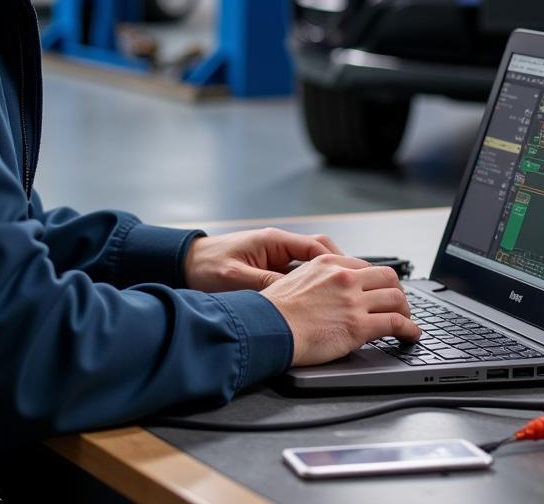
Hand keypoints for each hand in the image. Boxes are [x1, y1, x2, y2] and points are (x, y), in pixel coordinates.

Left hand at [184, 227, 342, 292]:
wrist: (185, 262)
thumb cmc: (207, 267)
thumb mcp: (237, 278)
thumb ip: (266, 285)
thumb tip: (294, 296)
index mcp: (273, 241)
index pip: (316, 247)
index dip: (337, 263)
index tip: (352, 278)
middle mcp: (278, 245)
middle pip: (320, 253)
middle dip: (340, 269)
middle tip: (357, 288)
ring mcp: (275, 256)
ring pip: (312, 264)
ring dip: (327, 277)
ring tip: (343, 296)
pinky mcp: (269, 268)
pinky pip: (299, 274)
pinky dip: (311, 285)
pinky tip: (318, 301)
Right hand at [260, 255, 420, 366]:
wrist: (268, 327)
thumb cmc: (272, 310)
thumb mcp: (292, 279)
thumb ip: (313, 280)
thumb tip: (321, 291)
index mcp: (328, 263)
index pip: (365, 266)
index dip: (376, 281)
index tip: (379, 291)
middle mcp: (344, 277)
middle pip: (387, 277)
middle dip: (397, 291)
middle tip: (398, 304)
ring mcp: (353, 301)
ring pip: (396, 298)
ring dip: (406, 310)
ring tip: (407, 321)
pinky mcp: (359, 326)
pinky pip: (396, 323)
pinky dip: (409, 329)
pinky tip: (411, 335)